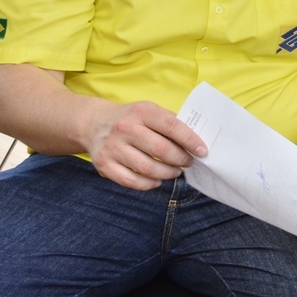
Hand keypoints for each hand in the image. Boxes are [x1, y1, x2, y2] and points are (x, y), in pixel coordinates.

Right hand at [89, 101, 206, 190]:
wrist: (94, 124)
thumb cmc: (132, 120)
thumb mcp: (149, 112)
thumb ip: (171, 123)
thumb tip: (196, 142)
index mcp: (141, 112)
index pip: (171, 126)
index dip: (190, 140)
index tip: (202, 151)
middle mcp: (125, 128)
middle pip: (161, 150)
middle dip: (181, 159)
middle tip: (189, 162)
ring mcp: (113, 147)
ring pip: (148, 168)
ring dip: (168, 173)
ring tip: (176, 171)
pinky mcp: (104, 165)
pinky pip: (131, 181)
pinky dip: (149, 184)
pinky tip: (158, 180)